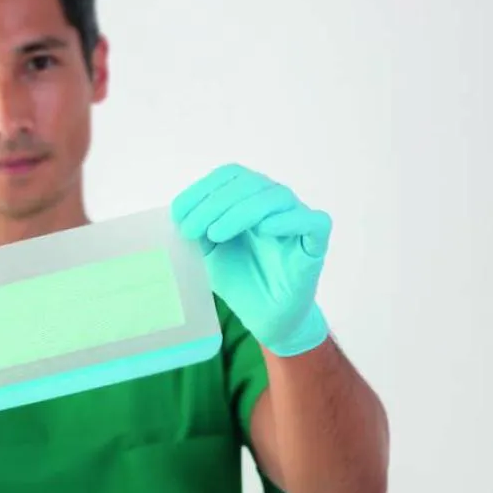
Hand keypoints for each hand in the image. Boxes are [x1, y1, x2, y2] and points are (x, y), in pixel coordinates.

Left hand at [171, 163, 331, 356]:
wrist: (263, 316)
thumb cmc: (238, 279)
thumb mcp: (208, 252)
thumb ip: (197, 230)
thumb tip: (178, 212)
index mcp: (248, 198)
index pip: (229, 176)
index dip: (202, 189)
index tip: (177, 212)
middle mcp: (274, 202)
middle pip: (250, 182)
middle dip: (214, 203)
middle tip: (190, 229)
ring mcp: (297, 219)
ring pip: (277, 197)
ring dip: (241, 211)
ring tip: (216, 233)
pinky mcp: (316, 242)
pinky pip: (313, 221)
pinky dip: (289, 221)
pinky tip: (265, 229)